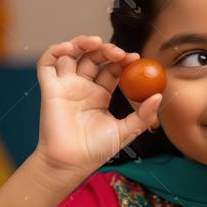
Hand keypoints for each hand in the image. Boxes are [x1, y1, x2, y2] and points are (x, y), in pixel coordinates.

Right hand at [33, 35, 161, 174]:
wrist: (71, 163)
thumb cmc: (97, 150)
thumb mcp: (127, 131)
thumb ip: (143, 115)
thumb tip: (158, 96)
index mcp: (101, 95)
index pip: (112, 69)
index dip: (122, 60)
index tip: (135, 58)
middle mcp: (83, 87)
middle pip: (94, 57)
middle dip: (106, 50)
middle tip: (118, 52)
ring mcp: (66, 86)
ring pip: (72, 54)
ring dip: (82, 43)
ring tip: (96, 43)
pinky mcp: (50, 88)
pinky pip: (47, 63)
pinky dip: (55, 50)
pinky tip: (69, 49)